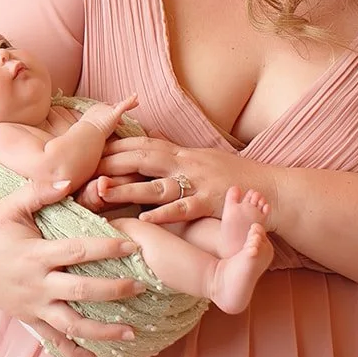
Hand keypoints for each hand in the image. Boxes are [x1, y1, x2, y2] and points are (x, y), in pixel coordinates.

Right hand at [0, 179, 145, 356]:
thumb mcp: (10, 204)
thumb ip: (39, 191)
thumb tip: (67, 178)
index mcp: (35, 254)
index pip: (77, 252)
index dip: (106, 248)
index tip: (132, 245)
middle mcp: (36, 284)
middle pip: (81, 291)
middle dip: (114, 291)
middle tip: (142, 287)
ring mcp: (32, 305)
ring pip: (71, 324)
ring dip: (103, 330)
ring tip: (132, 331)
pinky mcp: (28, 317)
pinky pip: (54, 339)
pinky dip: (75, 350)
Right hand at [78, 94, 139, 137]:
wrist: (84, 135)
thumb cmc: (82, 138)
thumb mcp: (84, 135)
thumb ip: (88, 137)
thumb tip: (86, 147)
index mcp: (92, 113)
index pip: (103, 111)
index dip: (108, 114)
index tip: (115, 121)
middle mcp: (99, 109)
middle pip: (111, 107)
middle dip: (118, 109)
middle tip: (125, 115)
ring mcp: (107, 110)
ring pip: (120, 105)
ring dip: (129, 104)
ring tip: (136, 103)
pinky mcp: (114, 114)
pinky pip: (124, 105)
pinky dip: (130, 101)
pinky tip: (136, 96)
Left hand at [96, 137, 273, 225]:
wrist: (272, 189)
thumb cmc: (235, 177)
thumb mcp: (201, 158)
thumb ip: (175, 152)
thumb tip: (152, 138)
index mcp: (183, 154)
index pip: (143, 144)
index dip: (116, 145)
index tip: (91, 148)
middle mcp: (187, 163)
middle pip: (143, 158)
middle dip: (113, 161)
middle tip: (85, 167)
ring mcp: (199, 182)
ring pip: (157, 184)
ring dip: (128, 187)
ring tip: (102, 192)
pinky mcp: (212, 202)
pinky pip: (185, 208)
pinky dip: (164, 213)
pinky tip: (145, 218)